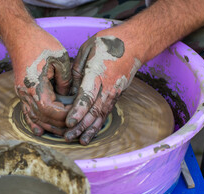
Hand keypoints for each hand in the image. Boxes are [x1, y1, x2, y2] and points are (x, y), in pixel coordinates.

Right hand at [12, 26, 72, 135]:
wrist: (20, 35)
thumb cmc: (40, 44)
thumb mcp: (60, 59)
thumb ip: (66, 81)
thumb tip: (68, 97)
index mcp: (36, 87)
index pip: (51, 111)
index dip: (65, 116)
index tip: (77, 114)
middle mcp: (26, 94)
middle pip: (43, 118)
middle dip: (59, 125)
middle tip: (74, 128)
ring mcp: (22, 93)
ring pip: (35, 118)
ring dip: (48, 127)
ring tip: (62, 133)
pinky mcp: (22, 91)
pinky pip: (27, 112)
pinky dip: (34, 122)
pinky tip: (39, 131)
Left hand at [65, 29, 141, 144]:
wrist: (135, 42)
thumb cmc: (108, 42)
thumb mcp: (87, 49)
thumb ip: (77, 70)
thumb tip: (69, 90)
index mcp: (98, 72)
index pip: (87, 96)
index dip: (78, 111)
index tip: (69, 122)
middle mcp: (108, 86)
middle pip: (94, 110)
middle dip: (81, 126)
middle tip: (68, 137)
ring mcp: (115, 91)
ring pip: (102, 114)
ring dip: (91, 129)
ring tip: (81, 141)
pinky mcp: (117, 94)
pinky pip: (107, 111)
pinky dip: (99, 123)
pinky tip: (92, 132)